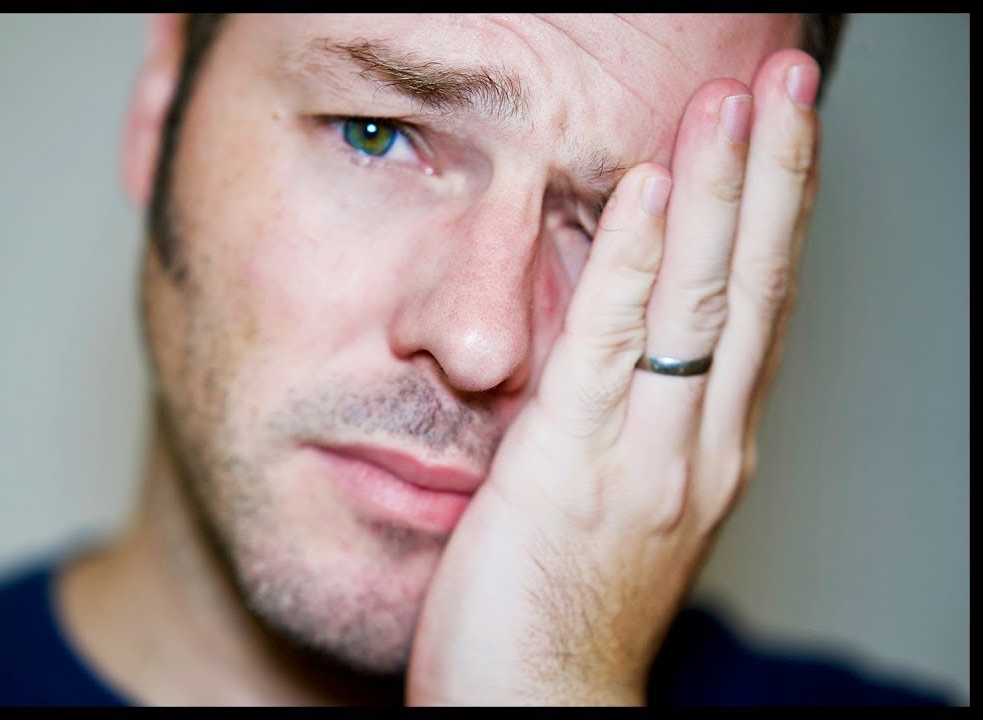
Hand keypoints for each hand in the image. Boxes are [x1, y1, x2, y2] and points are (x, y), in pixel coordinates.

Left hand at [406, 48, 821, 704]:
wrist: (534, 709)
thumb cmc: (561, 616)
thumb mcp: (618, 509)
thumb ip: (630, 428)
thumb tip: (626, 354)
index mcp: (707, 453)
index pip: (755, 312)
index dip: (772, 217)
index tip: (779, 134)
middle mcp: (699, 446)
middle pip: (752, 288)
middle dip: (773, 176)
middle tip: (789, 79)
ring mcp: (646, 455)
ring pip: (701, 302)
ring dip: (720, 191)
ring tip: (737, 101)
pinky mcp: (573, 465)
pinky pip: (612, 345)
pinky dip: (637, 261)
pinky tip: (648, 189)